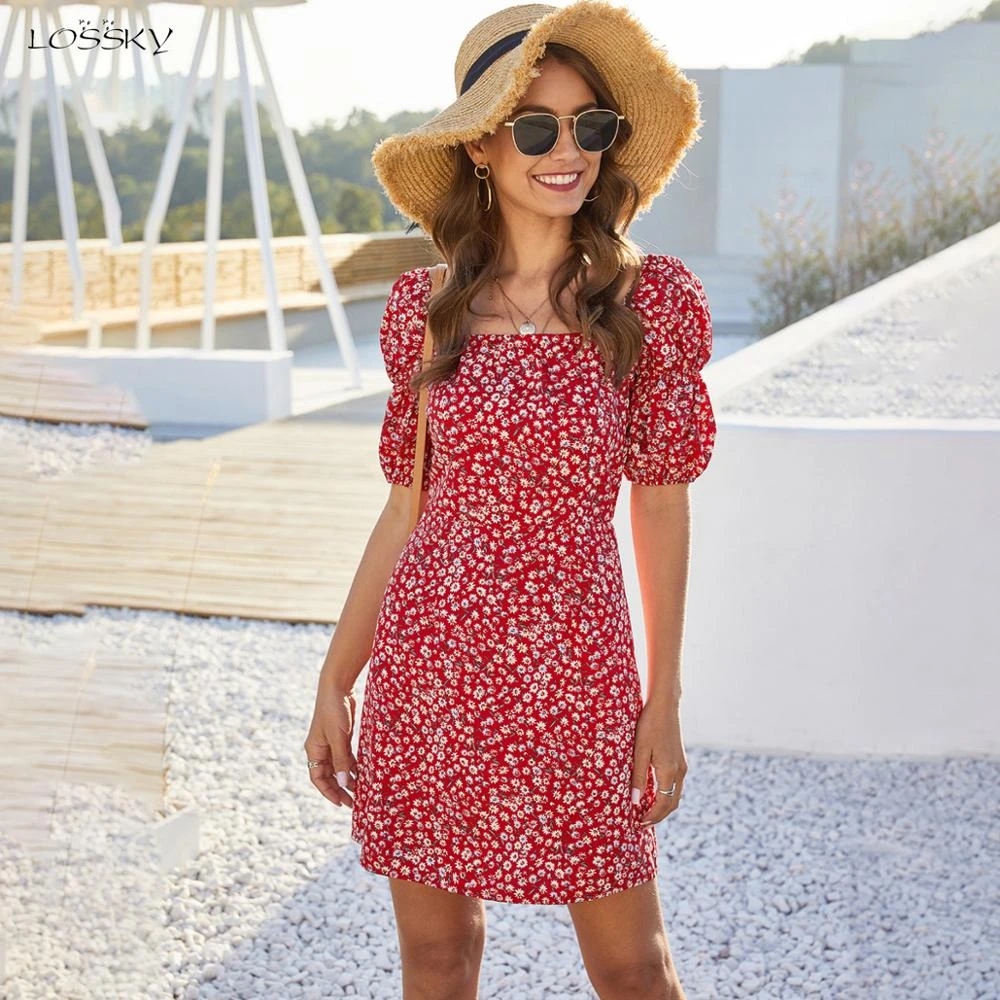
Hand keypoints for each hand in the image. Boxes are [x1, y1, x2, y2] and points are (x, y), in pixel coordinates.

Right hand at [303, 684, 357, 807]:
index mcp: (314, 750)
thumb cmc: (334, 710)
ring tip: (362, 791)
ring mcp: (331, 743)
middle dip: (340, 790)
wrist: (338, 686)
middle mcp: (321, 749)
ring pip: (339, 767)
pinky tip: (363, 774)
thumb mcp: (339, 737)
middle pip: (329, 776)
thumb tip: (345, 783)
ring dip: (349, 779)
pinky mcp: (342, 736)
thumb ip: (342, 760)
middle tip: (354, 803)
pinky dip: (353, 766)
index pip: (318, 778)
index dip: (329, 792)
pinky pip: (346, 757)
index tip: (341, 803)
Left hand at [630, 700, 687, 826]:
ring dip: (663, 806)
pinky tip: (653, 794)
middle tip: (642, 823)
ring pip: (675, 795)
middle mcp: (680, 771)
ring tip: (647, 812)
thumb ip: (638, 777)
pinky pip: (675, 785)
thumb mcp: (639, 751)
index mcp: (669, 771)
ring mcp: (682, 765)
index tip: (639, 824)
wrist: (665, 706)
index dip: (652, 817)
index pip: (663, 804)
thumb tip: (636, 802)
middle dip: (658, 816)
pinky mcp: (680, 759)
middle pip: (672, 803)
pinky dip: (666, 795)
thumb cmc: (649, 725)